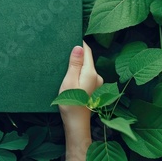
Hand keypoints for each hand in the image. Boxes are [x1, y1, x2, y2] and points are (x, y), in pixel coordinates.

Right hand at [59, 41, 102, 160]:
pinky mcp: (95, 89)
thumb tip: (79, 46)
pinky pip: (87, 75)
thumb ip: (75, 64)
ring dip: (78, 65)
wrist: (76, 123)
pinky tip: (71, 78)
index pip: (87, 50)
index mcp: (91, 72)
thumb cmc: (71, 103)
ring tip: (66, 66)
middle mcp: (97, 76)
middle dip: (77, 55)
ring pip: (87, 67)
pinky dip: (80, 73)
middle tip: (64, 53)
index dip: (79, 43)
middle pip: (87, 59)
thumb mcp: (69, 81)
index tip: (69, 38)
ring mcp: (97, 83)